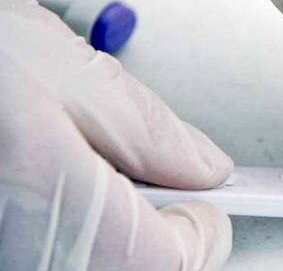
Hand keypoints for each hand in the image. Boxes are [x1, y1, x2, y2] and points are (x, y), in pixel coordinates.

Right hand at [0, 0, 233, 268]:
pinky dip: (74, 222)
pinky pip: (53, 251)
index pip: (181, 261)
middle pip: (140, 266)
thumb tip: (203, 167)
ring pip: (97, 258)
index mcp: (73, 227)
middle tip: (149, 170)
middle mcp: (29, 263)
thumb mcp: (81, 81)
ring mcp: (7, 257)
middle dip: (159, 220)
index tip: (211, 195)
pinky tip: (50, 172)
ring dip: (115, 218)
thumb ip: (157, 136)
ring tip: (80, 158)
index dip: (207, 223)